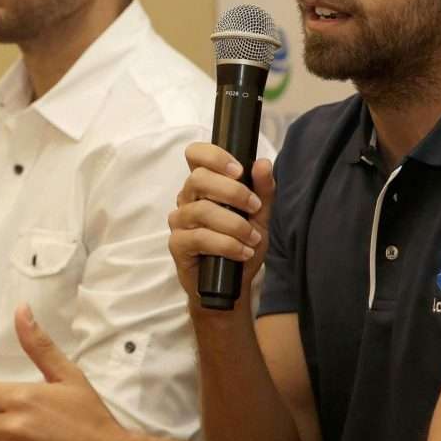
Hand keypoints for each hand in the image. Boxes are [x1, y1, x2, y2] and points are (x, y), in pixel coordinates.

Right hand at [167, 143, 273, 304]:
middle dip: (233, 192)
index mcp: (204, 185)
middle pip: (199, 179)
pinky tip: (243, 252)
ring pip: (202, 210)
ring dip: (234, 224)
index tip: (239, 170)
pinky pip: (200, 238)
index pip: (195, 155)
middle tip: (254, 207)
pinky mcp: (177, 244)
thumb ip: (262, 190)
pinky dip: (226, 244)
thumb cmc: (241, 245)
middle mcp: (187, 198)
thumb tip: (263, 163)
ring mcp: (179, 221)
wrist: (232, 285)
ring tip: (253, 238)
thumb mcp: (259, 216)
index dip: (214, 156)